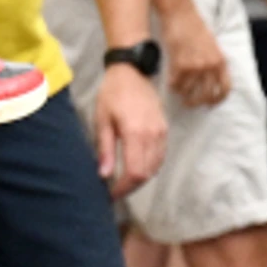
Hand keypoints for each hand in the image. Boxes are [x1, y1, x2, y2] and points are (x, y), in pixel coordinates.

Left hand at [95, 57, 167, 188]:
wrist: (132, 72)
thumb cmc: (112, 93)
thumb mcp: (102, 120)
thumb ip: (104, 149)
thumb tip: (104, 175)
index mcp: (135, 133)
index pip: (135, 172)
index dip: (124, 188)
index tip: (111, 194)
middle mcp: (153, 135)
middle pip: (147, 173)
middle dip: (131, 186)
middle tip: (115, 190)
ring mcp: (162, 133)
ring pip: (155, 167)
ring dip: (141, 178)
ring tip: (124, 181)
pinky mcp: (165, 130)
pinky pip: (160, 156)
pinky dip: (149, 167)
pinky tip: (137, 166)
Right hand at [164, 11, 231, 108]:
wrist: (181, 15)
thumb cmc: (195, 28)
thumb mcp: (213, 46)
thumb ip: (214, 62)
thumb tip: (211, 80)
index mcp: (221, 61)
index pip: (225, 88)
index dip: (218, 100)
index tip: (210, 105)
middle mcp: (210, 66)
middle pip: (206, 95)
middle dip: (197, 102)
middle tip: (190, 103)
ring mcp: (195, 66)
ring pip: (189, 92)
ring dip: (183, 95)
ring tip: (179, 93)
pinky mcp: (180, 64)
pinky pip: (176, 83)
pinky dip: (173, 86)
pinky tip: (172, 84)